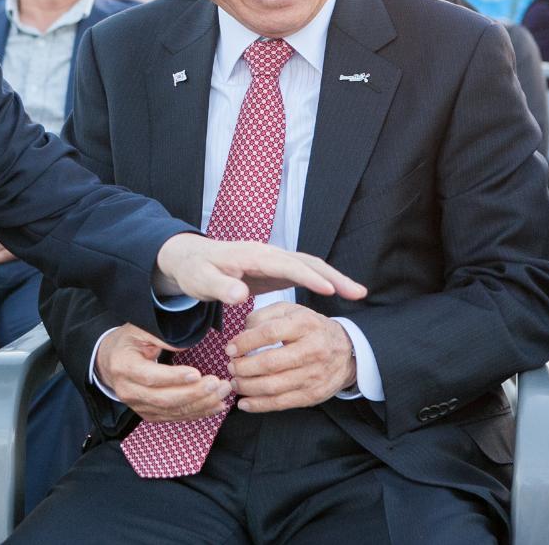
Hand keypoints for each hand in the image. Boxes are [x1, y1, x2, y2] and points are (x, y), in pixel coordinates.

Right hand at [95, 324, 231, 421]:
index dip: (175, 377)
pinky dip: (196, 413)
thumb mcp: (139, 329)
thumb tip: (185, 342)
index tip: (198, 373)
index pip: (151, 377)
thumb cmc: (127, 342)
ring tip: (223, 394)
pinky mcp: (148, 414)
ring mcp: (138, 406)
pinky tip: (214, 406)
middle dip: (195, 394)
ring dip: (201, 405)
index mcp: (124, 367)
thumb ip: (160, 335)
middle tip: (219, 384)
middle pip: (164, 399)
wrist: (109, 362)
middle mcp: (128, 391)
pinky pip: (174, 417)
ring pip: (172, 411)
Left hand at [153, 232, 366, 304]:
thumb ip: (220, 286)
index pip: (287, 264)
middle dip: (334, 276)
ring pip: (309, 266)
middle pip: (307, 261)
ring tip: (357, 294)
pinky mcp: (273, 269)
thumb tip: (239, 295)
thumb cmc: (193, 270)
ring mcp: (272, 260)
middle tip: (359, 293)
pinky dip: (321, 280)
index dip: (309, 277)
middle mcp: (267, 253)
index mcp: (252, 254)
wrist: (189, 259)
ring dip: (333, 278)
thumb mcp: (200, 280)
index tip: (330, 291)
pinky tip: (335, 293)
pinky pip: (303, 273)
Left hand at [224, 303, 356, 412]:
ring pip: (274, 386)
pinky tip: (244, 402)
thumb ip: (263, 316)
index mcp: (305, 324)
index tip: (229, 349)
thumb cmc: (309, 328)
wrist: (347, 351)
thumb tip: (241, 334)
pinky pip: (282, 403)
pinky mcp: (313, 395)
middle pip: (270, 363)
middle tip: (230, 367)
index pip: (269, 333)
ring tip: (234, 382)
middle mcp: (312, 350)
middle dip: (243, 367)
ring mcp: (314, 375)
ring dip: (247, 387)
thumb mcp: (290, 311)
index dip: (245, 342)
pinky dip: (259, 405)